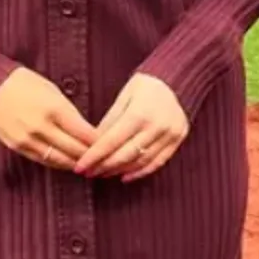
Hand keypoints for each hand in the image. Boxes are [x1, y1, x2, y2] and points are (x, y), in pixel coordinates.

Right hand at [0, 67, 97, 171]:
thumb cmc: (24, 84)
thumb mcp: (52, 91)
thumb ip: (70, 112)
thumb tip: (86, 132)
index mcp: (54, 109)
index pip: (85, 134)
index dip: (100, 142)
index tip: (109, 145)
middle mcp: (42, 127)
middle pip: (75, 150)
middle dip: (91, 156)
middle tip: (103, 160)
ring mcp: (28, 139)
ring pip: (60, 160)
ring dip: (76, 164)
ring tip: (89, 166)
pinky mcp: (18, 147)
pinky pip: (43, 160)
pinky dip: (58, 163)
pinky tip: (68, 163)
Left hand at [72, 73, 188, 182]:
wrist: (174, 81)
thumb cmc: (144, 87)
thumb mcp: (122, 97)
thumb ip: (109, 122)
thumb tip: (92, 145)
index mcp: (139, 113)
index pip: (111, 141)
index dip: (93, 157)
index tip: (80, 167)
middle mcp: (157, 126)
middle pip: (125, 155)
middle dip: (104, 167)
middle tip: (89, 173)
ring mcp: (170, 135)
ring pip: (140, 161)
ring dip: (119, 171)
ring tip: (103, 174)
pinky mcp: (177, 141)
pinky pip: (157, 162)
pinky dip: (140, 172)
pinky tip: (125, 176)